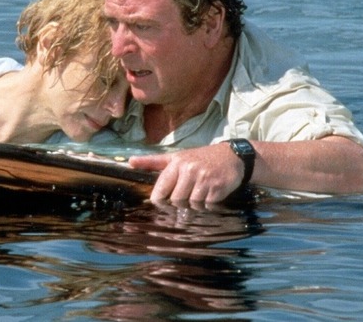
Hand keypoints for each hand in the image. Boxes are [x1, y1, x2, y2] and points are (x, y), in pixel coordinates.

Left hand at [129, 142, 244, 203]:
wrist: (232, 156)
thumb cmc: (201, 158)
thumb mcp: (177, 157)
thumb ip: (153, 162)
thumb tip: (130, 161)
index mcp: (176, 163)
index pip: (160, 191)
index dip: (160, 202)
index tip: (164, 204)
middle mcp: (189, 170)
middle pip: (176, 201)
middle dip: (180, 204)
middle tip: (187, 198)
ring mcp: (204, 179)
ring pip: (192, 205)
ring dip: (196, 205)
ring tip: (201, 194)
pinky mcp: (218, 187)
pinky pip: (207, 206)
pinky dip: (209, 205)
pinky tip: (212, 195)